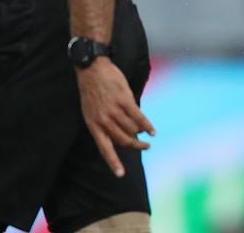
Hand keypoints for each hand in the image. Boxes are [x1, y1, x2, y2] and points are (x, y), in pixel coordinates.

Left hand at [76, 56, 155, 176]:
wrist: (92, 70)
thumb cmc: (92, 91)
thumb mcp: (90, 112)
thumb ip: (102, 125)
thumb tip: (119, 137)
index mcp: (93, 125)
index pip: (105, 149)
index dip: (113, 162)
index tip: (120, 174)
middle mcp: (104, 121)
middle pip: (123, 140)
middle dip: (136, 146)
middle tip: (145, 147)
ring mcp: (114, 110)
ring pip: (132, 129)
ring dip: (141, 135)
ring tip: (147, 137)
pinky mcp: (124, 100)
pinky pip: (139, 117)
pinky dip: (147, 126)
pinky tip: (152, 131)